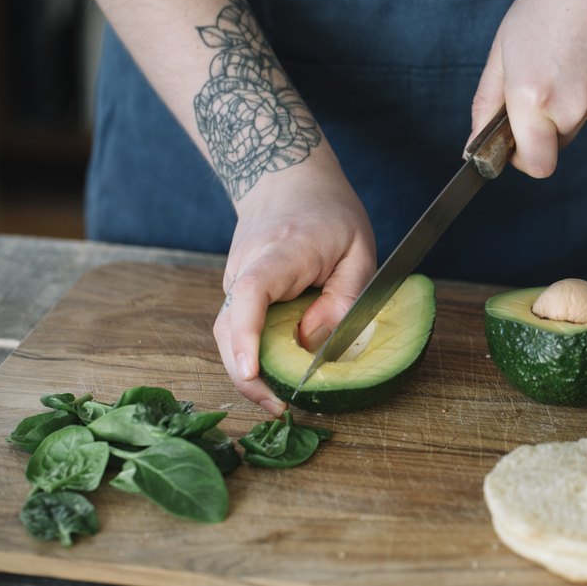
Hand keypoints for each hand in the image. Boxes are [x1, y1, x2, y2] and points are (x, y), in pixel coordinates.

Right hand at [213, 150, 375, 415]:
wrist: (285, 177)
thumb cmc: (330, 213)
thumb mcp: (358, 251)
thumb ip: (344, 300)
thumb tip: (313, 346)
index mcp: (281, 252)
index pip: (251, 293)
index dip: (247, 335)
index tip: (252, 371)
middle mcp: (245, 267)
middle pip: (227, 327)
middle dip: (247, 375)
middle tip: (282, 409)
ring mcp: (234, 280)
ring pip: (228, 334)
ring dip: (250, 371)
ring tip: (283, 400)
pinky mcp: (235, 291)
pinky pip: (237, 329)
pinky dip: (253, 354)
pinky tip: (278, 373)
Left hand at [470, 0, 586, 176]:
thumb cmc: (551, 0)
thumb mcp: (503, 49)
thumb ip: (487, 103)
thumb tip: (474, 145)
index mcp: (533, 97)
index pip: (534, 164)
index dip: (522, 159)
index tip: (516, 144)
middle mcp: (571, 106)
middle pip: (555, 145)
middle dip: (544, 127)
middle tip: (543, 81)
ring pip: (579, 123)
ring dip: (570, 104)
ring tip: (569, 58)